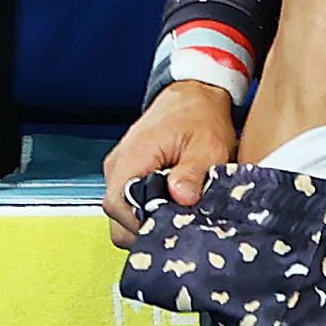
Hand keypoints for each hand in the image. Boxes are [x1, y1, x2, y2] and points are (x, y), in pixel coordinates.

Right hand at [102, 81, 239, 249]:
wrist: (194, 96)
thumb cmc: (200, 117)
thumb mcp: (208, 145)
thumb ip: (193, 172)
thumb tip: (181, 197)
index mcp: (133, 157)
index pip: (118, 206)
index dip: (141, 225)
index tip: (170, 229)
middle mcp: (118, 166)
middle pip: (117, 217)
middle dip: (146, 228)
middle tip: (179, 226)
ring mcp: (120, 171)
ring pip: (123, 214)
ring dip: (148, 220)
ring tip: (178, 214)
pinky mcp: (128, 175)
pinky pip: (130, 204)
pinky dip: (148, 211)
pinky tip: (172, 206)